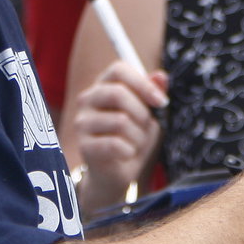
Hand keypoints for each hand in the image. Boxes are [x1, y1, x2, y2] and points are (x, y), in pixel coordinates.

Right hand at [70, 60, 166, 207]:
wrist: (116, 173)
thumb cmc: (132, 137)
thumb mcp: (148, 113)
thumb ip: (153, 93)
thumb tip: (160, 76)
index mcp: (103, 85)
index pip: (118, 69)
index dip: (143, 83)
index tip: (161, 102)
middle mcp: (87, 100)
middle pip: (117, 93)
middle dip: (142, 113)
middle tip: (146, 127)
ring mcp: (82, 122)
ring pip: (120, 121)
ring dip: (139, 136)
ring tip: (135, 143)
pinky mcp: (84, 145)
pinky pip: (115, 144)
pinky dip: (130, 151)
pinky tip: (126, 154)